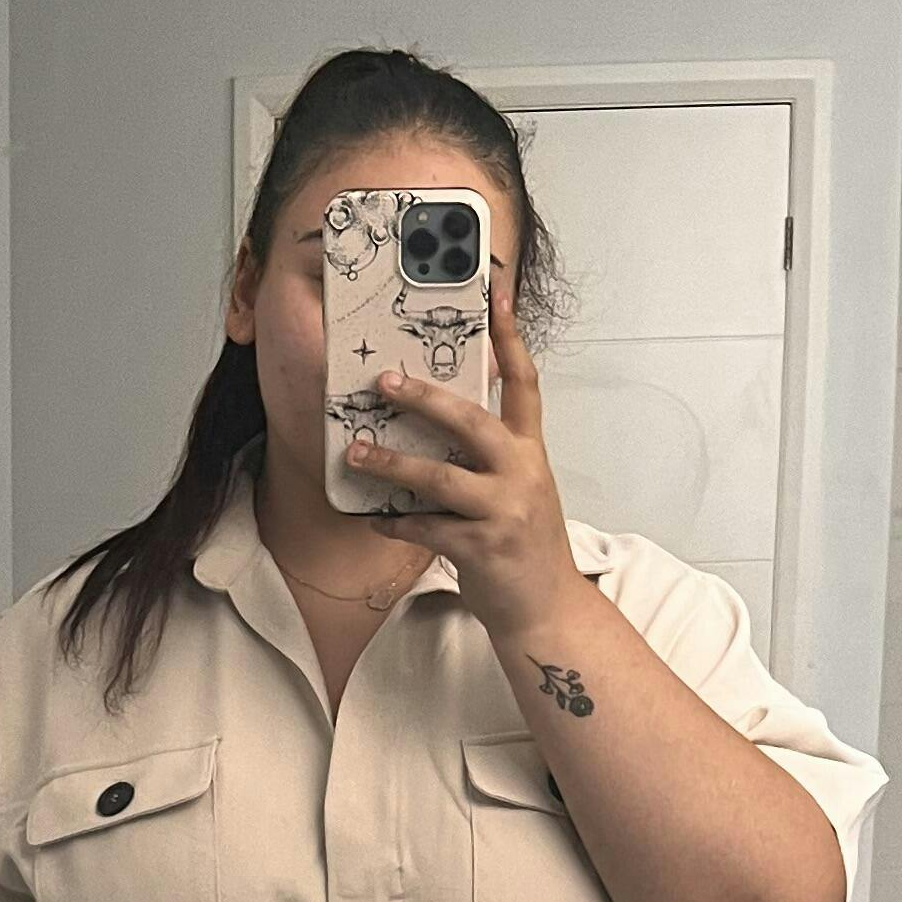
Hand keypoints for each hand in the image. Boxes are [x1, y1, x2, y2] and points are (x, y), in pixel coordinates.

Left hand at [344, 271, 582, 653]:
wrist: (547, 609)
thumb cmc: (523, 544)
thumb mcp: (518, 488)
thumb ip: (489, 456)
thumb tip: (434, 424)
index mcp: (530, 451)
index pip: (524, 382)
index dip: (510, 335)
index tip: (494, 293)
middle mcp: (522, 473)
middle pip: (471, 421)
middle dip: (424, 398)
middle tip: (383, 381)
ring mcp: (505, 511)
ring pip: (439, 478)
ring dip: (391, 465)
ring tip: (355, 454)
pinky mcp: (483, 549)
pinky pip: (427, 528)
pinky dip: (395, 524)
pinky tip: (372, 520)